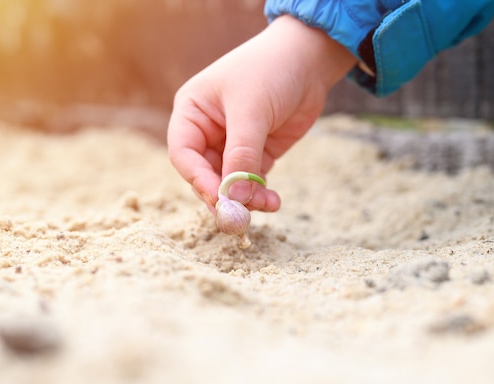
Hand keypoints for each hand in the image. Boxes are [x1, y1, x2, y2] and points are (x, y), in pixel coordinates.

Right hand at [168, 15, 356, 212]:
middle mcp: (207, 131)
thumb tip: (235, 198)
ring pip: (229, 183)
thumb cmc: (271, 71)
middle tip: (240, 215)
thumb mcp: (251, 111)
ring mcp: (232, 145)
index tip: (219, 199)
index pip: (184, 154)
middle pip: (205, 175)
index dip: (198, 179)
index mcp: (192, 113)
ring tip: (267, 204)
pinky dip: (260, 194)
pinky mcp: (257, 154)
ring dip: (245, 198)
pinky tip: (273, 201)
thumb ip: (241, 155)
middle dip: (223, 195)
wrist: (309, 59)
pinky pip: (252, 182)